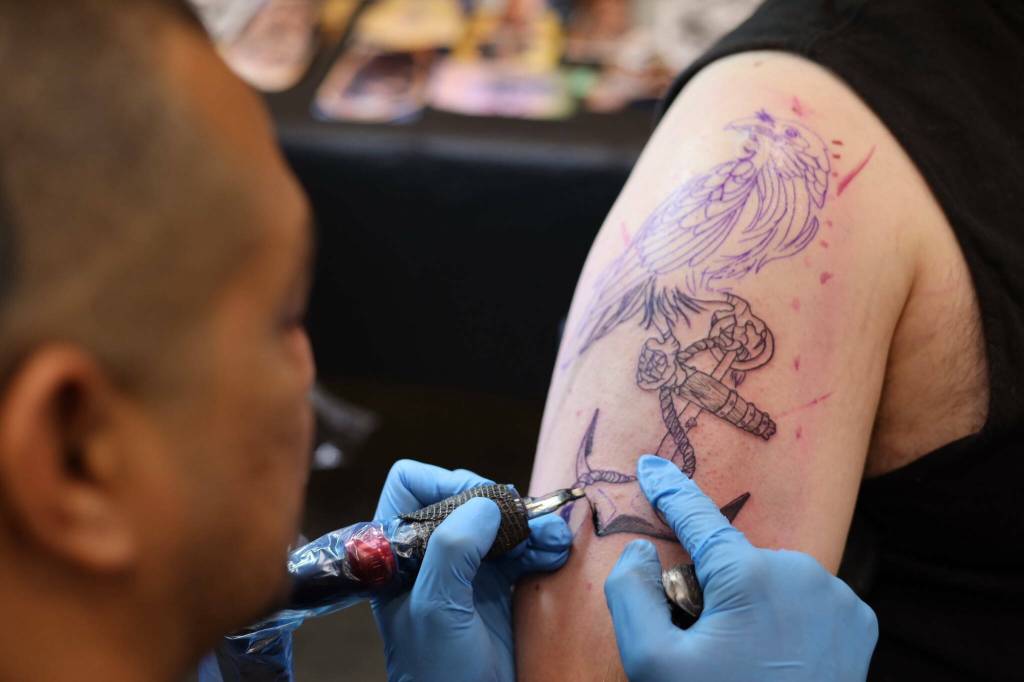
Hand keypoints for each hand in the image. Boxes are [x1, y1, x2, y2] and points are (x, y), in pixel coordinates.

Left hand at [371, 460, 571, 681]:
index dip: (443, 483)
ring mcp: (465, 570)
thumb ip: (452, 549)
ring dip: (531, 524)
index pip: (410, 487)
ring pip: (499, 522)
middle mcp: (430, 555)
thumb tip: (485, 505)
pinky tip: (556, 554)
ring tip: (554, 539)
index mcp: (398, 555)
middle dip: (500, 506)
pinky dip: (542, 545)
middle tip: (527, 519)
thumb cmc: (437, 675)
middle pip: (464, 499)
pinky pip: (523, 549)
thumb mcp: (436, 609)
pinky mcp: (496, 587)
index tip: (477, 504)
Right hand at [604, 455, 877, 681]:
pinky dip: (782, 615)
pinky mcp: (859, 622)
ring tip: (742, 660)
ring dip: (746, 603)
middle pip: (731, 560)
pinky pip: (803, 598)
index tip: (651, 464)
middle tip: (704, 645)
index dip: (669, 489)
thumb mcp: (651, 664)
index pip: (698, 516)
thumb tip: (643, 552)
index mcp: (751, 577)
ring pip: (767, 579)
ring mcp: (838, 598)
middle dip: (709, 588)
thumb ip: (631, 594)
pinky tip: (774, 658)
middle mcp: (802, 573)